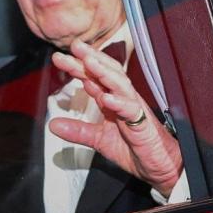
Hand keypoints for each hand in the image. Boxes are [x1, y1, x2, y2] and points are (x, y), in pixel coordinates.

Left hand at [50, 39, 182, 196]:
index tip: (59, 57)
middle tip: (74, 46)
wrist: (160, 167)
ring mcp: (134, 109)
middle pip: (107, 72)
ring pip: (120, 84)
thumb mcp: (99, 139)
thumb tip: (52, 125)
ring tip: (89, 62)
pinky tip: (106, 98)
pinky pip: (132, 109)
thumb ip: (78, 131)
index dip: (77, 66)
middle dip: (91, 57)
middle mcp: (123, 99)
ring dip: (104, 72)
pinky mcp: (143, 123)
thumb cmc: (135, 149)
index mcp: (112, 100)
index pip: (94, 77)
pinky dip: (118, 102)